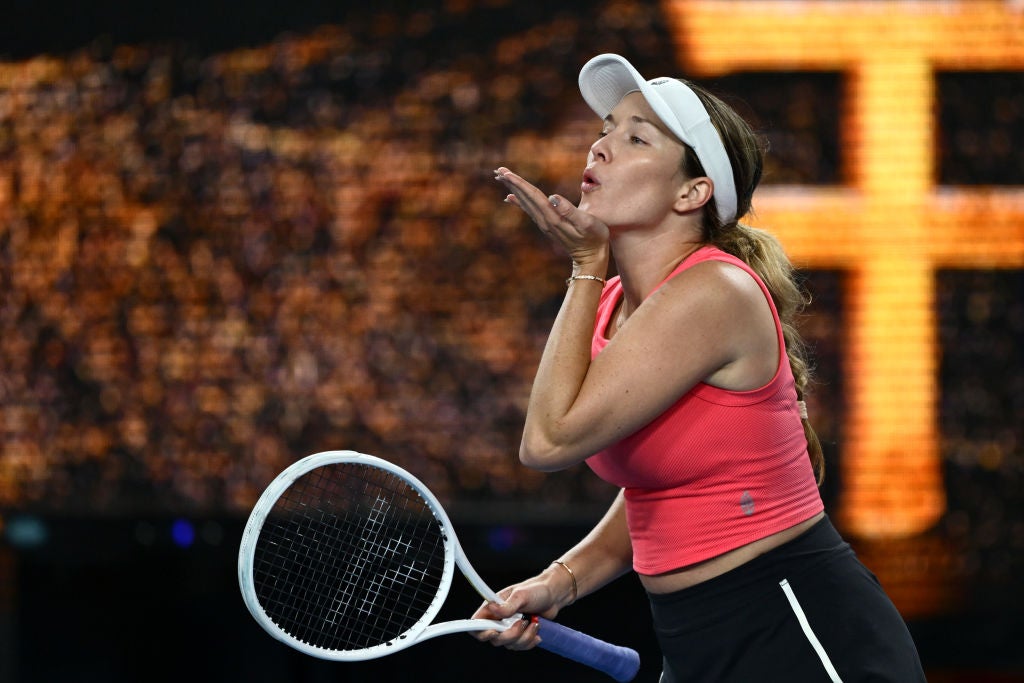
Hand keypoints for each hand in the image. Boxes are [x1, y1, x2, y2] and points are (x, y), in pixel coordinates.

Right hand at [470, 571, 563, 650]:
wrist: (553, 596)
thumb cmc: (536, 590)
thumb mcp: (521, 595)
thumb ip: (507, 605)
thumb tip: (492, 608)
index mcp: (493, 607)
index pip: (477, 622)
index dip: (480, 631)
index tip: (494, 632)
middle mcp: (499, 619)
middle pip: (494, 639)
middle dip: (510, 635)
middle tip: (522, 622)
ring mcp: (509, 628)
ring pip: (509, 644)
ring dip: (524, 637)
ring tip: (534, 622)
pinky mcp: (520, 635)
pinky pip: (520, 646)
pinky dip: (530, 640)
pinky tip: (536, 629)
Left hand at [494, 167, 609, 269]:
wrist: (591, 257)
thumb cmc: (595, 238)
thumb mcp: (587, 223)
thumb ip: (570, 210)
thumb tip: (552, 197)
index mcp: (553, 217)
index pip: (533, 196)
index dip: (519, 183)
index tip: (505, 173)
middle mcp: (544, 220)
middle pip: (525, 198)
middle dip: (512, 183)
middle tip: (498, 170)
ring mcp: (544, 224)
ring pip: (525, 202)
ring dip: (514, 189)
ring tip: (502, 178)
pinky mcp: (547, 225)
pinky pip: (529, 209)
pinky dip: (519, 201)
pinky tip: (510, 198)